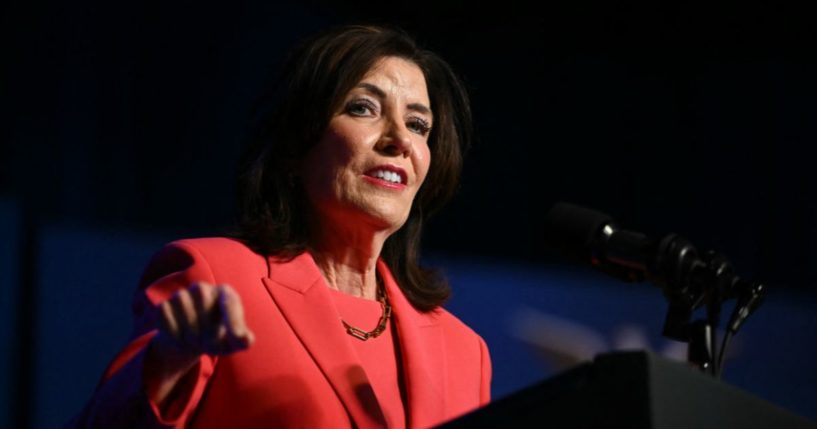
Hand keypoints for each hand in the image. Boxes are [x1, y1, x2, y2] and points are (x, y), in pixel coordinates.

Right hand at [145, 282, 254, 407]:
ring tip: (196, 341)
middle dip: (209, 329)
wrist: (191, 341)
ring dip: (191, 334)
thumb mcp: (233, 343)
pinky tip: (180, 339)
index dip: (234, 320)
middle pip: (205, 303)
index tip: (238, 336)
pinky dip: (174, 334)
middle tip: (210, 344)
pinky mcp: (163, 306)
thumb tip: (245, 338)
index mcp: (225, 293)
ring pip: (185, 313)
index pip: (230, 301)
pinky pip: (166, 319)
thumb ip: (243, 340)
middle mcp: (202, 288)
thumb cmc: (218, 337)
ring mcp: (181, 295)